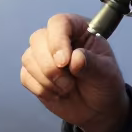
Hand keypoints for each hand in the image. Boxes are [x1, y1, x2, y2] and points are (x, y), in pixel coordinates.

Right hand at [21, 13, 128, 131]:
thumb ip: (92, 64)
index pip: (59, 23)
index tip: (64, 62)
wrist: (97, 108)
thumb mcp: (106, 73)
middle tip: (69, 83)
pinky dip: (41, 89)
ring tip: (67, 88)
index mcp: (77, 29)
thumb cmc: (104, 84)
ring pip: (29, 58)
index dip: (58, 40)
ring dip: (47, 79)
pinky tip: (57, 94)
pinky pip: (25, 76)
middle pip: (37, 39)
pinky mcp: (33, 73)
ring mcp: (43, 56)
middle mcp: (57, 38)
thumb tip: (75, 58)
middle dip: (50, 66)